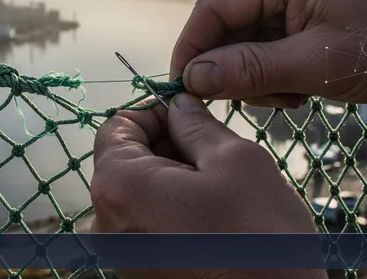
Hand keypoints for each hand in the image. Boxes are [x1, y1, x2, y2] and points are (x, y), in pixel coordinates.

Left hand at [90, 93, 325, 278]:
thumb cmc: (260, 239)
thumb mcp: (235, 160)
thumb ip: (196, 124)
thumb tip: (179, 105)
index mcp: (119, 186)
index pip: (118, 125)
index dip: (154, 110)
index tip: (190, 112)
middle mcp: (106, 223)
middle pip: (126, 159)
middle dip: (167, 145)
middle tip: (214, 150)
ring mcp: (121, 253)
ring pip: (140, 191)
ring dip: (175, 177)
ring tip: (220, 188)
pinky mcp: (139, 272)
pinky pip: (147, 222)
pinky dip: (174, 208)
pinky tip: (213, 216)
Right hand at [170, 0, 366, 107]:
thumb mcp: (317, 64)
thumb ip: (251, 70)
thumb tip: (193, 78)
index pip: (212, 8)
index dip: (191, 50)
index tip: (184, 90)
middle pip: (227, 27)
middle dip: (235, 69)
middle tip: (265, 99)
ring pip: (244, 42)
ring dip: (258, 77)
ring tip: (297, 95)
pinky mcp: (302, 15)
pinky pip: (267, 47)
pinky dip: (275, 74)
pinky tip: (304, 88)